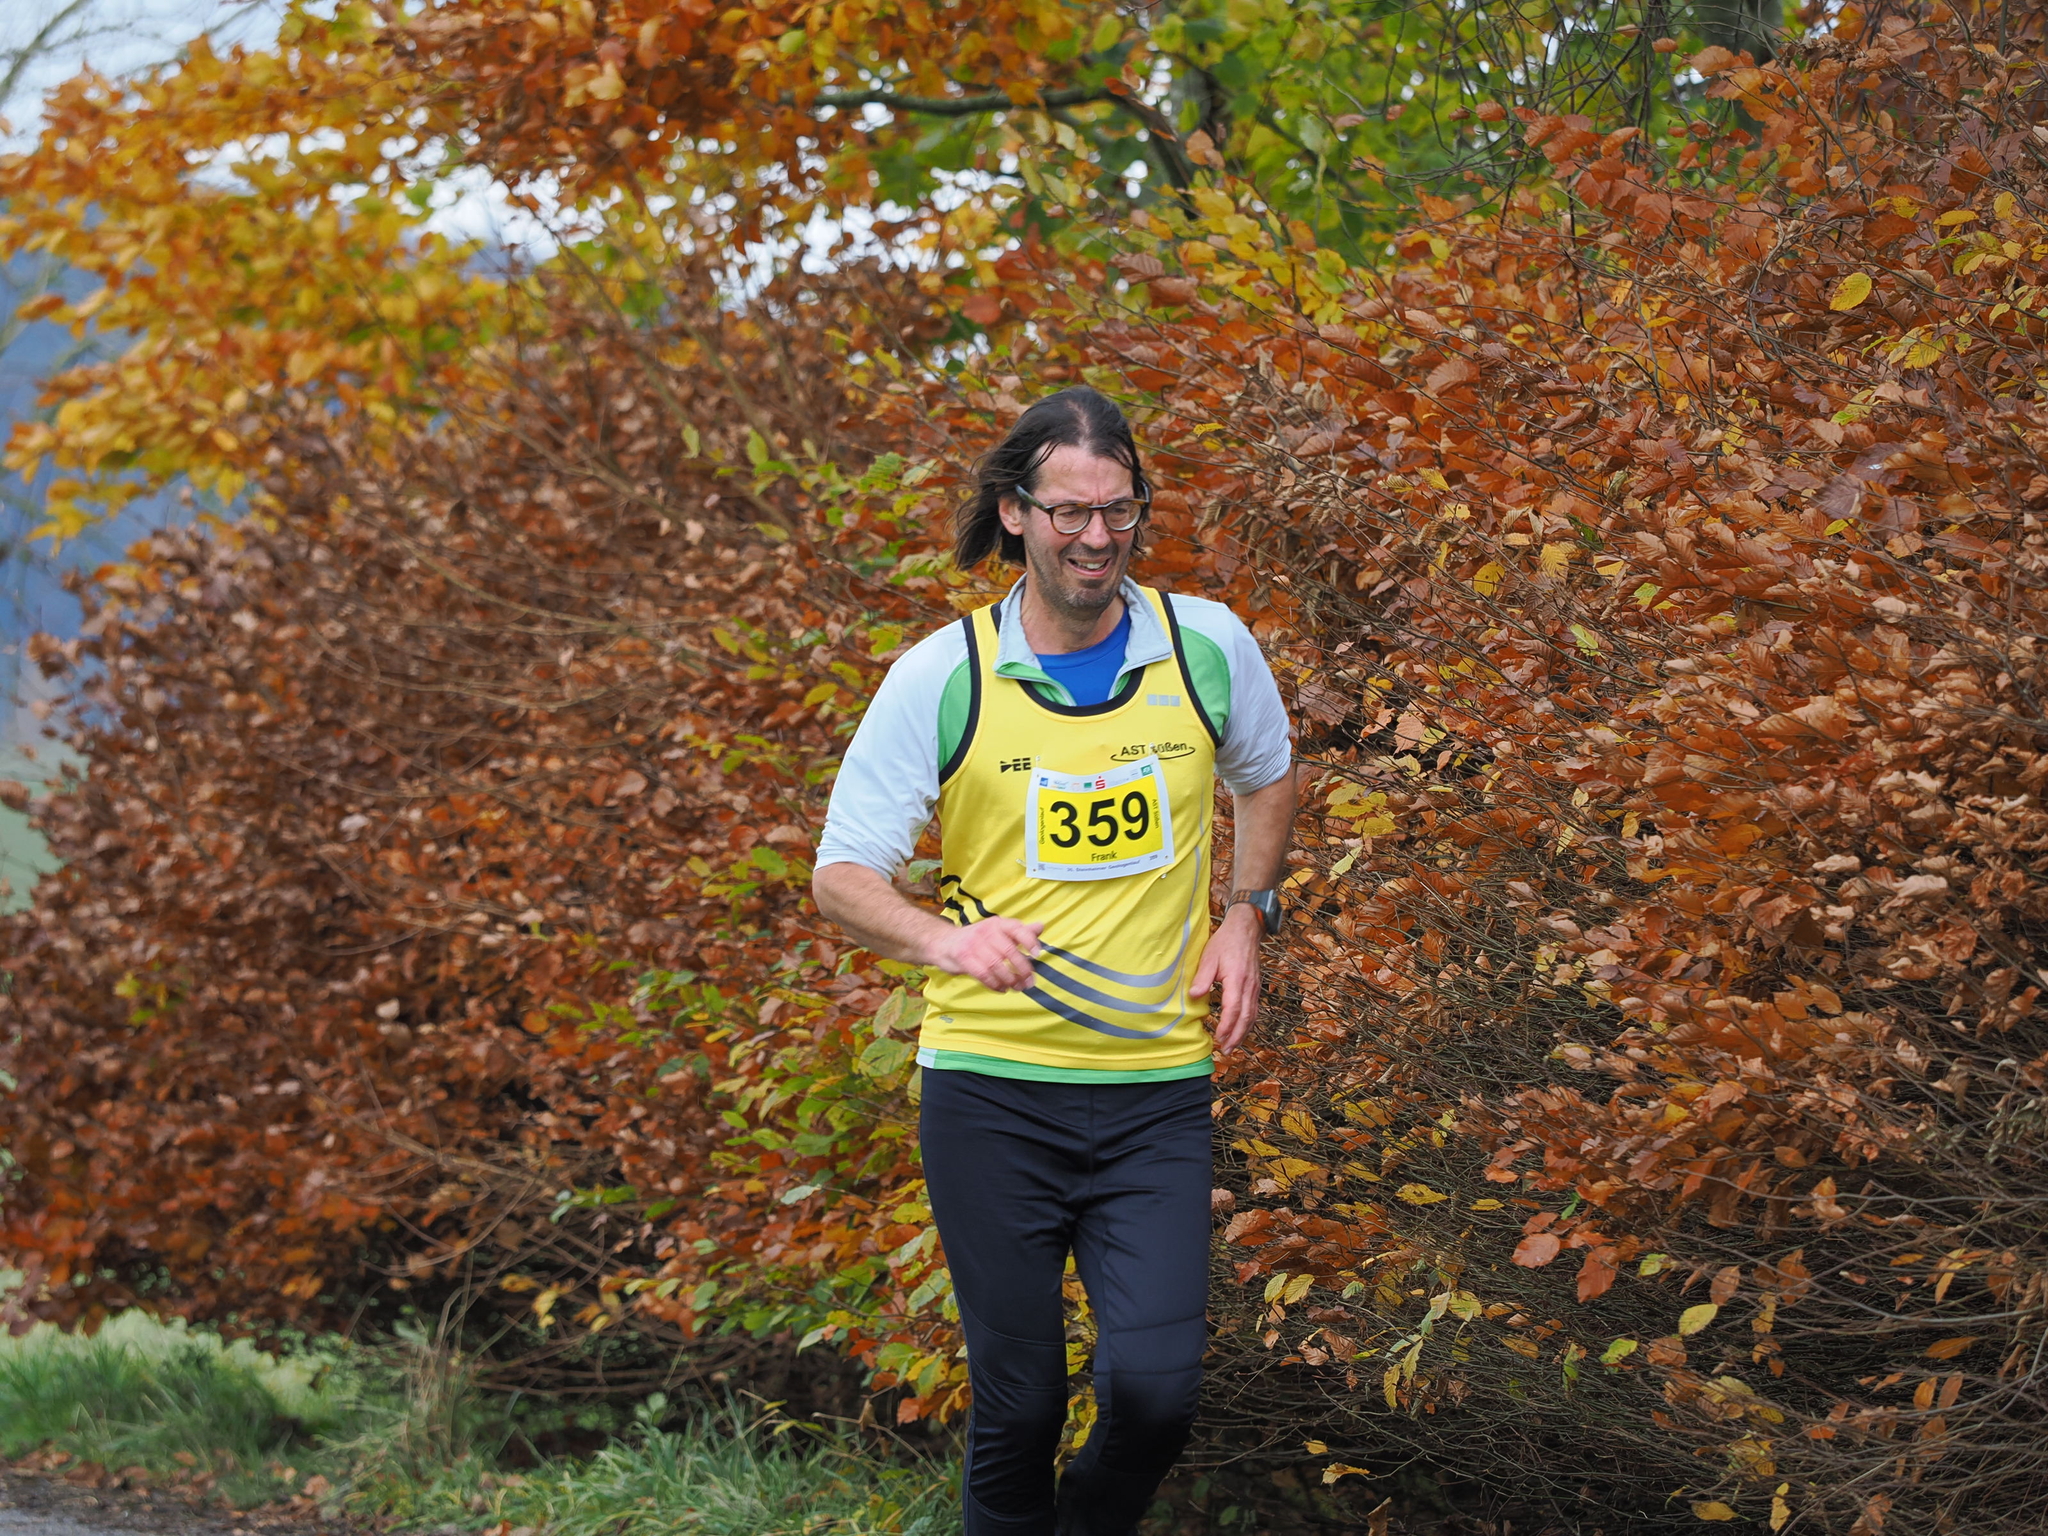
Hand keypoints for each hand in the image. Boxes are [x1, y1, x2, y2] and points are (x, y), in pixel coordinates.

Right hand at [928, 916, 1045, 992]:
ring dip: (1009, 980)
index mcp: (998, 923)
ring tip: (1017, 987)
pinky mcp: (963, 957)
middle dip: (1022, 969)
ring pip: (996, 965)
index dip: (1029, 941)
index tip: (1037, 954)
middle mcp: (986, 931)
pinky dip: (994, 984)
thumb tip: (1041, 926)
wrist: (945, 942)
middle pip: (1009, 951)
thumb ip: (1020, 932)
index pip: (1017, 928)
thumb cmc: (977, 939)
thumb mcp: (998, 931)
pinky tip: (1001, 989)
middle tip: (1029, 982)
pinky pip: (983, 974)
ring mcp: (973, 944)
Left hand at [1193, 902, 1263, 1055]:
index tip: (1218, 1037)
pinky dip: (1248, 1023)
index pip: (1234, 1008)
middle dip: (1237, 1036)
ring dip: (1243, 1033)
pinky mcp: (1255, 987)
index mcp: (1237, 978)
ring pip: (1252, 1015)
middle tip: (1226, 1050)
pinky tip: (1242, 1030)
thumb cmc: (1225, 942)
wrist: (1246, 929)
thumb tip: (1194, 996)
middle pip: (1246, 1017)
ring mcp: (1254, 987)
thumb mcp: (1209, 956)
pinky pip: (1254, 1009)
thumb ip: (1202, 977)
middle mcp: (1249, 986)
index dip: (1227, 1025)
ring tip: (1233, 1046)